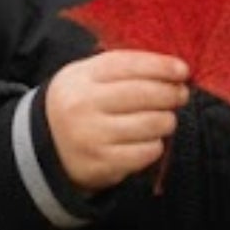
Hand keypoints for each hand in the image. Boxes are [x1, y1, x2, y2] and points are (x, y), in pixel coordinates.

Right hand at [46, 50, 189, 191]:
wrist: (47, 146)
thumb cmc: (80, 103)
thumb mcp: (88, 76)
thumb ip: (125, 67)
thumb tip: (172, 69)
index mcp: (82, 77)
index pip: (129, 65)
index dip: (160, 66)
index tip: (183, 70)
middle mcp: (83, 105)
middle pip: (143, 94)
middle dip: (171, 93)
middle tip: (181, 94)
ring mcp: (92, 136)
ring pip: (151, 124)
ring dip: (167, 120)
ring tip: (165, 118)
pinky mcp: (102, 164)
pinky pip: (146, 153)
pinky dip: (155, 145)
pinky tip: (149, 140)